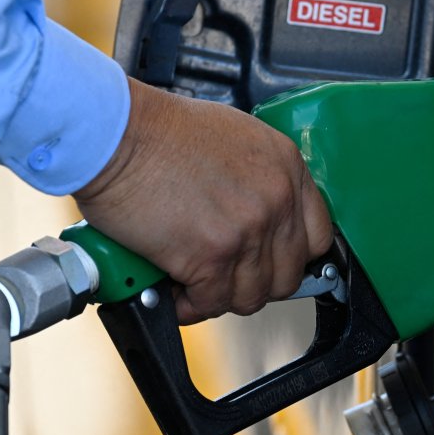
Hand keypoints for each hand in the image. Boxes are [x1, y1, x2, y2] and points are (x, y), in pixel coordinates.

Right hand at [74, 78, 333, 323]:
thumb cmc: (158, 131)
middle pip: (287, 275)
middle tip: (222, 275)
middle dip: (252, 282)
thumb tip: (257, 217)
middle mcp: (276, 199)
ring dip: (218, 295)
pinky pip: (211, 303)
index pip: (318, 237)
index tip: (271, 264)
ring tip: (191, 280)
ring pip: (249, 296)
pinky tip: (171, 286)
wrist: (116, 133)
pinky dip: (188, 304)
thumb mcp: (233, 138)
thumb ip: (258, 179)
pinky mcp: (212, 256)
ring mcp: (248, 230)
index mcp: (287, 168)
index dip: (291, 258)